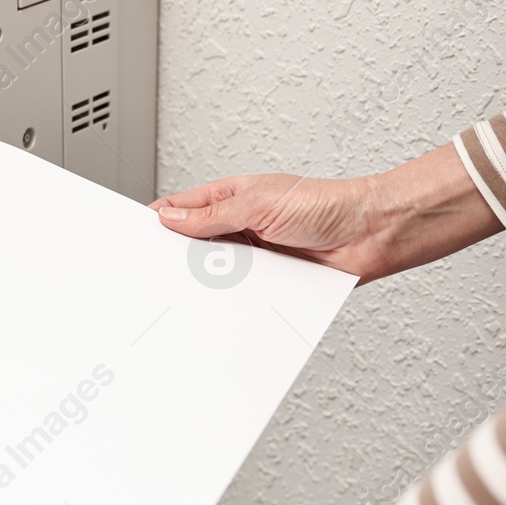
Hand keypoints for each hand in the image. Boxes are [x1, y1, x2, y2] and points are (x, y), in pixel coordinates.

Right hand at [151, 144, 501, 282]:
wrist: (371, 235)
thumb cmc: (327, 205)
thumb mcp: (258, 203)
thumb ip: (212, 215)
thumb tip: (171, 218)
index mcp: (230, 199)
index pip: (180, 210)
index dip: (157, 223)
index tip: (135, 238)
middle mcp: (239, 228)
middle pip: (192, 247)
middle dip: (175, 259)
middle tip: (156, 273)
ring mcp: (253, 257)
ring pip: (214, 276)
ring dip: (206, 283)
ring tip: (192, 290)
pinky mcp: (268, 283)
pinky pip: (240, 296)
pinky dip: (232, 302)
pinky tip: (224, 305)